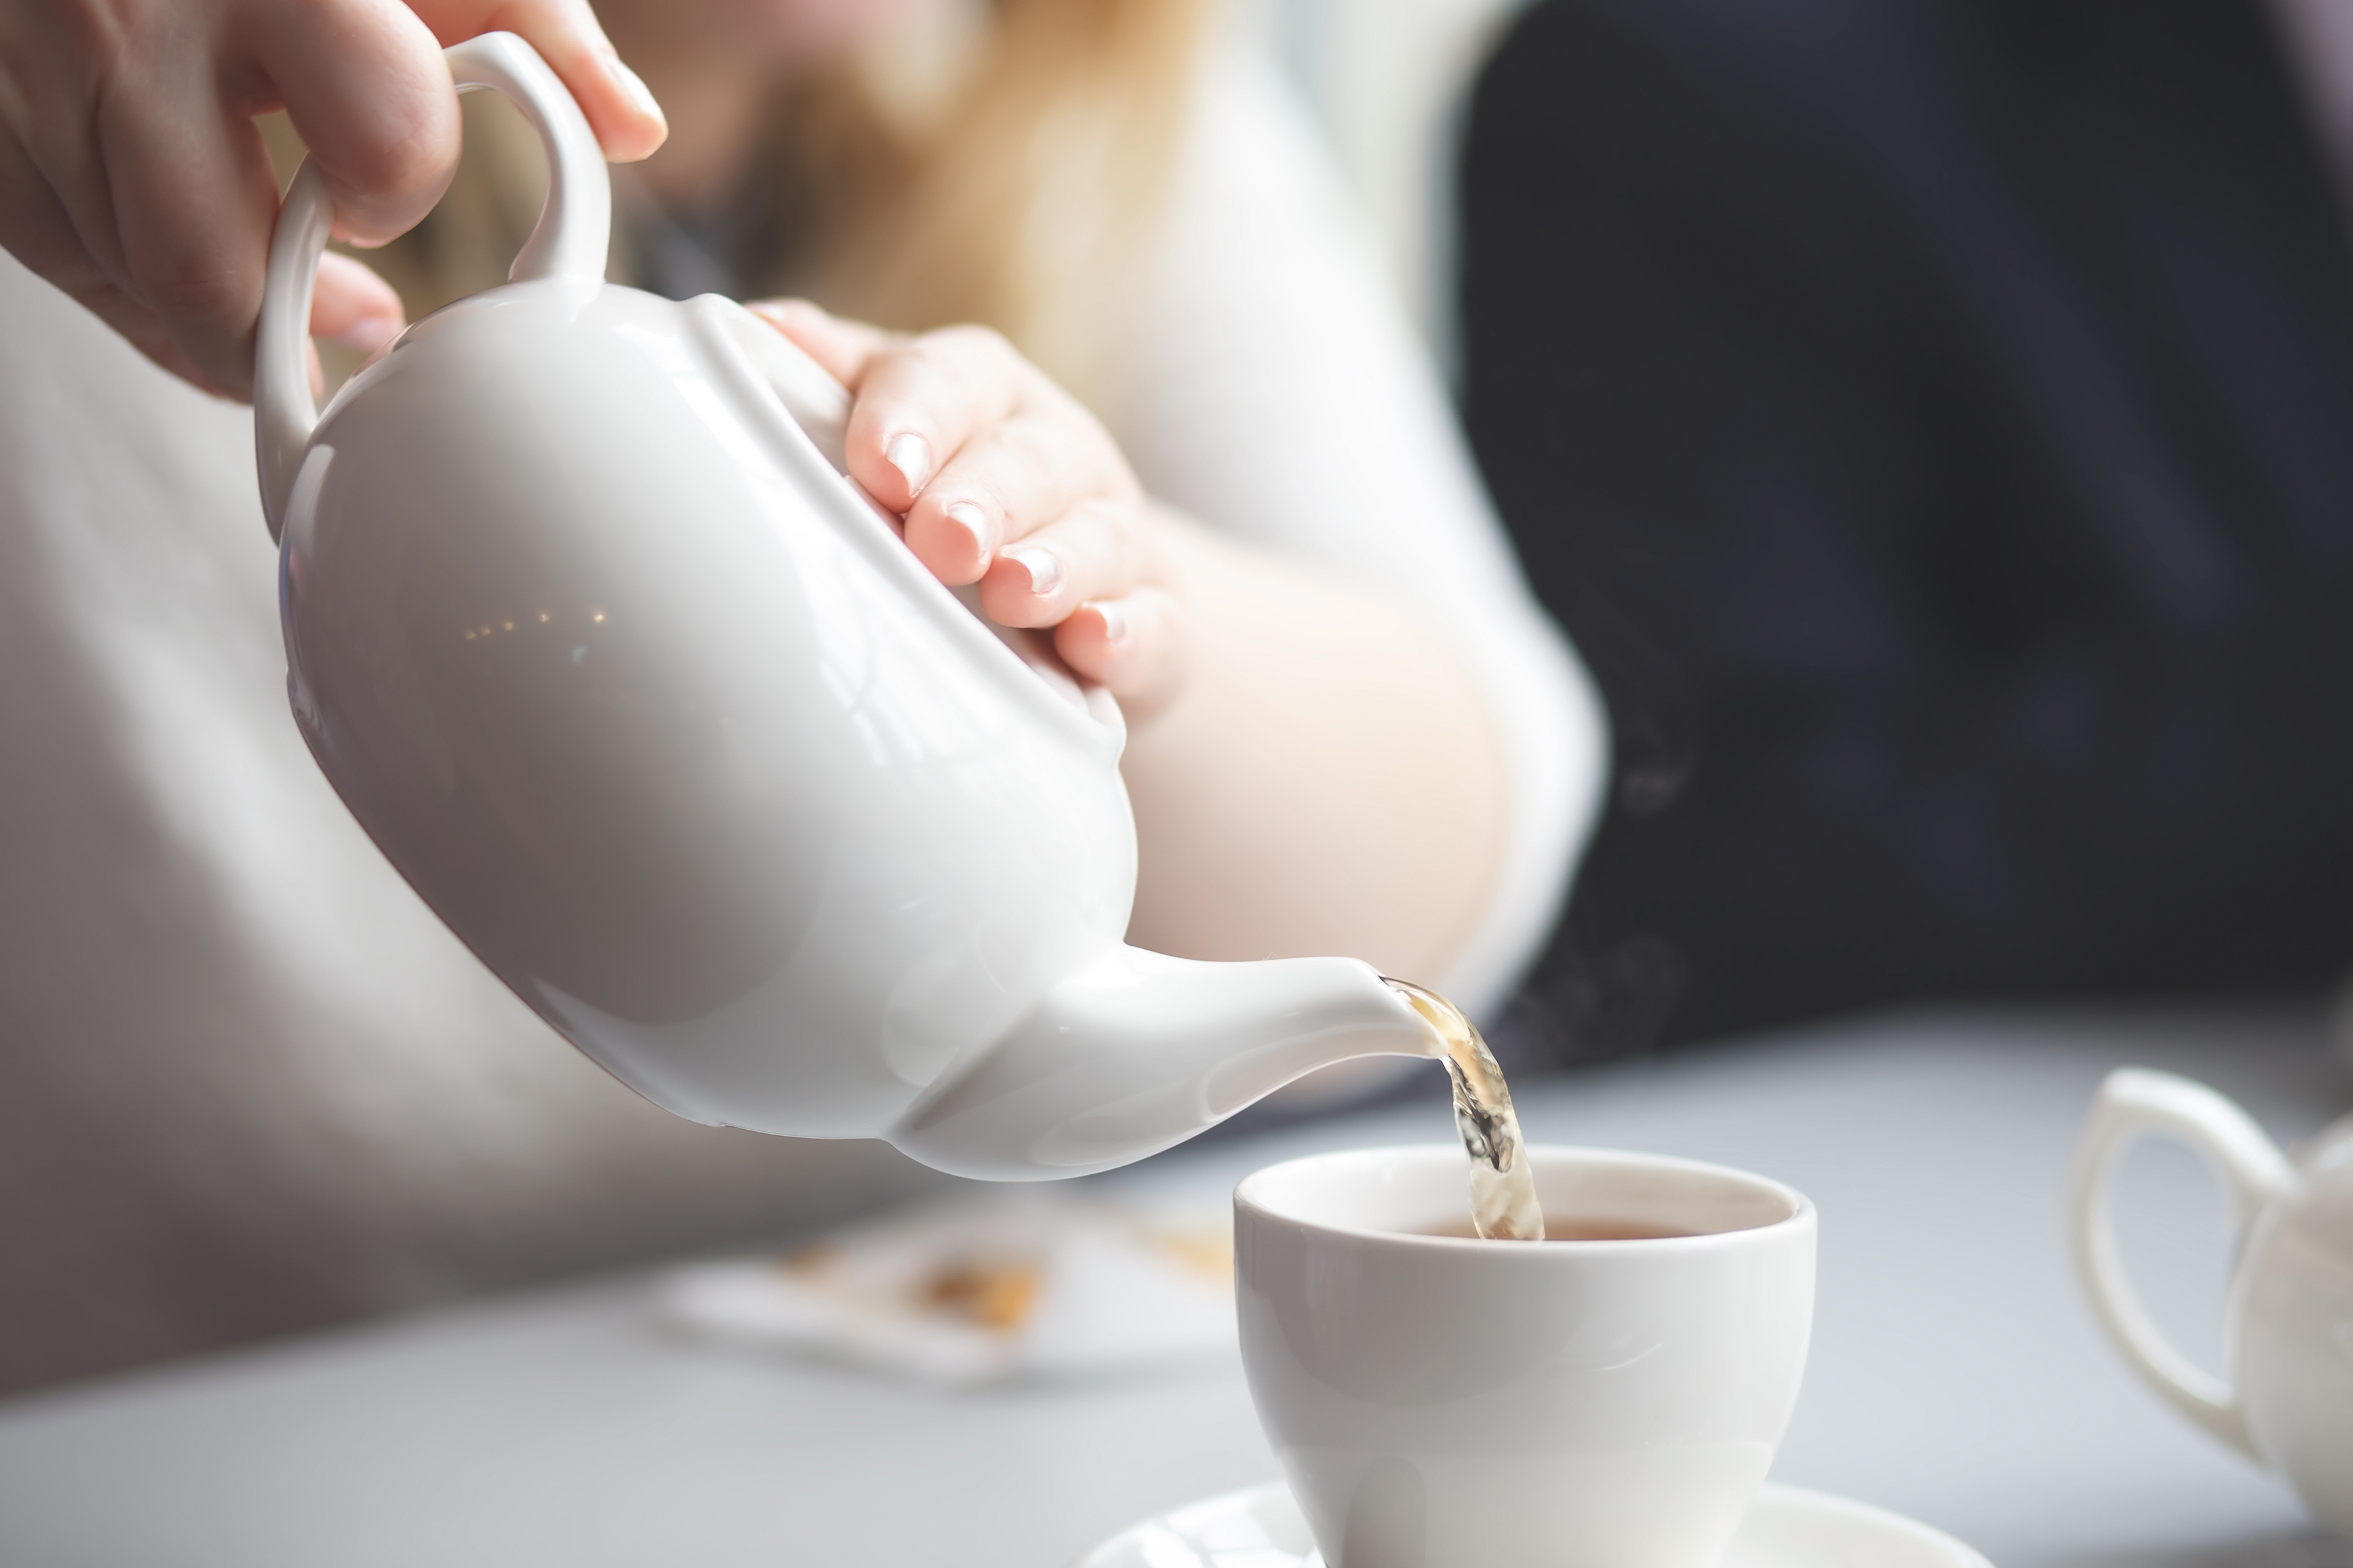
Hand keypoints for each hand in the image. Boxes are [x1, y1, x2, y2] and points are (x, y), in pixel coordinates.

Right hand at [0, 0, 665, 398]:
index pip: (383, 148)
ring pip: (141, 288)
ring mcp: (37, 88)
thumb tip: (632, 129)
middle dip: (291, 318)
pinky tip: (202, 275)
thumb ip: (525, 17)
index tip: (397, 180)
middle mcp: (131, 34)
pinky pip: (71, 267)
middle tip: (350, 312)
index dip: (405, 182)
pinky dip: (143, 295)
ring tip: (286, 301)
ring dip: (224, 325)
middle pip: (218, 273)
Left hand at [755, 300, 1189, 717]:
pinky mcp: (1156, 616)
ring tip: (1015, 592)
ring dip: (1058, 563)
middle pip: (1030, 458)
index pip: (953, 379)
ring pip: (1099, 536)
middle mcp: (1059, 452)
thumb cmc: (950, 495)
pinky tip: (1095, 643)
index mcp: (983, 395)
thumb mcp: (896, 429)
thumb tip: (749, 327)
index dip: (917, 416)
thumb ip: (835, 381)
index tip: (880, 466)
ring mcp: (1116, 533)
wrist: (1076, 591)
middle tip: (942, 540)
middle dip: (986, 495)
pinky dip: (1129, 632)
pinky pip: (1156, 621)